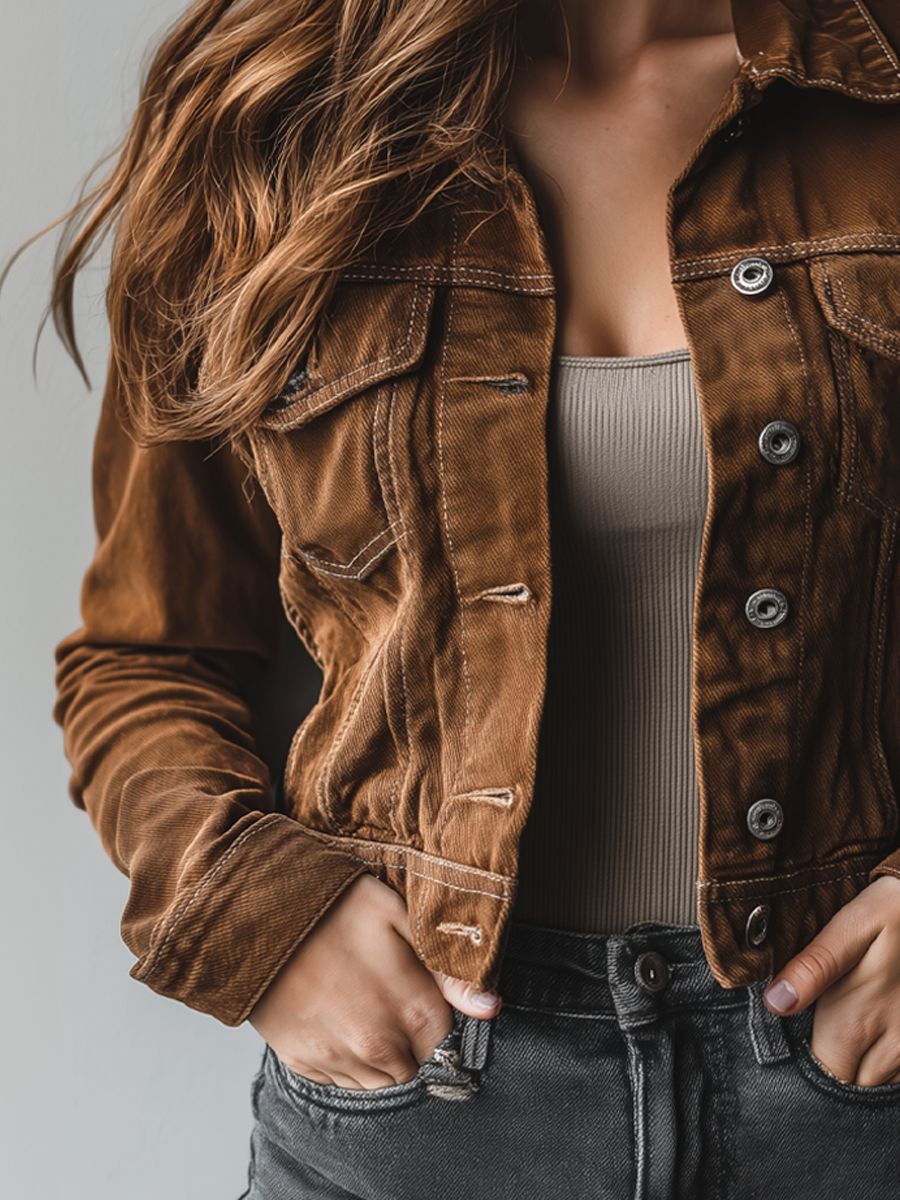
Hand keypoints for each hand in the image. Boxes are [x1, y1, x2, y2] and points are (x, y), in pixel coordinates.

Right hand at [248, 873, 500, 1089]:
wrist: (255, 915)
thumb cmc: (331, 906)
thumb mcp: (399, 917)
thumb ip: (449, 967)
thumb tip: (490, 1008)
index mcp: (415, 1010)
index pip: (446, 1038)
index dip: (431, 1011)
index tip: (412, 988)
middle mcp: (382, 1047)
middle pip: (414, 1063)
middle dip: (406, 1036)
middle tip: (382, 993)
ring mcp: (341, 1059)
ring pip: (379, 1079)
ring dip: (377, 1053)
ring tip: (357, 1004)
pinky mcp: (305, 1063)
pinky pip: (340, 1080)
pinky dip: (343, 1059)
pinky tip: (333, 1018)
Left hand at [763, 873, 899, 1084]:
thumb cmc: (895, 912)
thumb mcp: (851, 928)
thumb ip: (814, 967)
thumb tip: (775, 1002)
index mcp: (857, 1022)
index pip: (822, 1076)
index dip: (800, 1074)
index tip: (787, 1050)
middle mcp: (889, 1048)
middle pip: (848, 1088)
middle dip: (827, 1073)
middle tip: (811, 1036)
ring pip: (875, 1084)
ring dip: (856, 1069)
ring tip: (840, 1034)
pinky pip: (898, 1073)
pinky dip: (880, 1062)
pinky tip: (868, 1034)